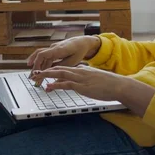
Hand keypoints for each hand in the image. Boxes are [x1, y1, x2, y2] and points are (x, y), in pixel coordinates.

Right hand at [27, 36, 100, 71]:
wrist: (82, 42)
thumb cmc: (79, 50)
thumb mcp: (73, 61)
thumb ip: (62, 67)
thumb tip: (52, 74)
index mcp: (58, 49)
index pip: (42, 54)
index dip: (37, 63)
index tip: (35, 72)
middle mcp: (53, 48)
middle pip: (40, 57)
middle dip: (35, 69)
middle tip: (32, 79)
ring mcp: (52, 49)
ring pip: (41, 58)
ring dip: (37, 67)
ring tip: (33, 77)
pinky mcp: (53, 51)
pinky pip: (44, 57)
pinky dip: (40, 64)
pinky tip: (36, 70)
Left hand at [31, 65, 154, 116]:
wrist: (119, 85)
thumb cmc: (111, 85)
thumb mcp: (97, 80)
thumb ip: (89, 80)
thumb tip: (85, 83)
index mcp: (83, 70)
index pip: (65, 67)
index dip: (54, 69)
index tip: (45, 71)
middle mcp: (80, 72)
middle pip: (59, 68)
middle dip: (46, 70)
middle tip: (35, 72)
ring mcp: (81, 78)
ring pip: (60, 74)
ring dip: (47, 75)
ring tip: (37, 77)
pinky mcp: (82, 86)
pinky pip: (66, 84)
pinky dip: (56, 85)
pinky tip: (49, 86)